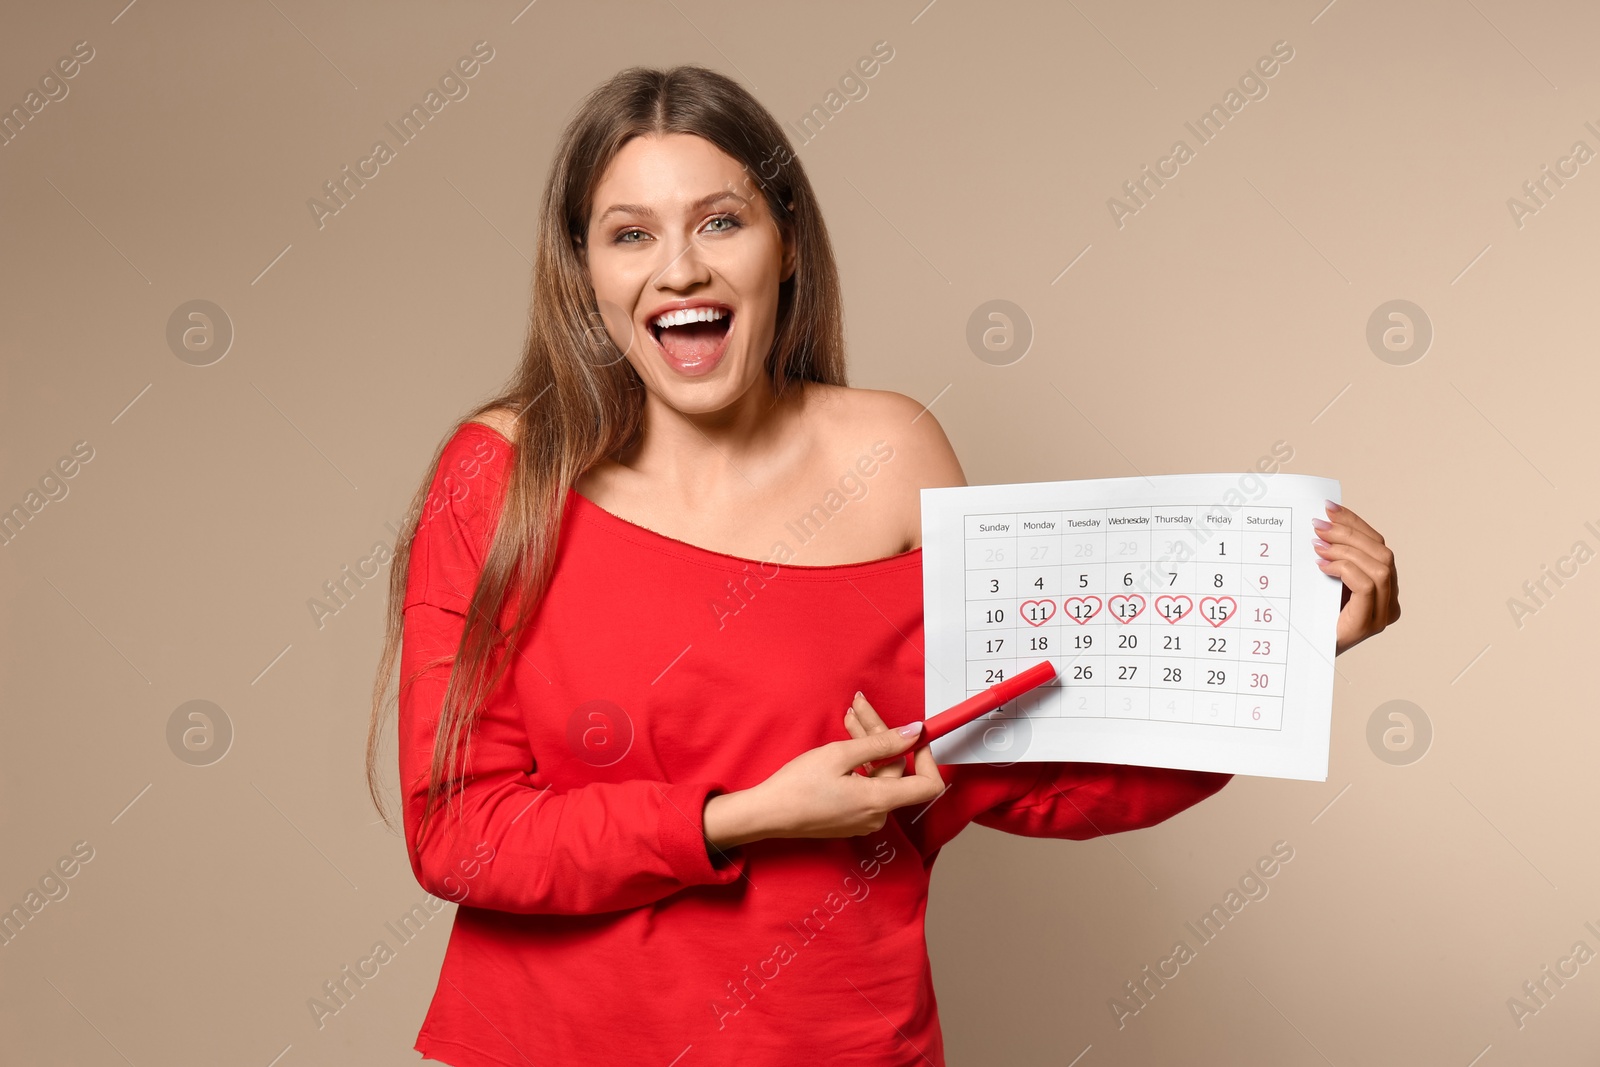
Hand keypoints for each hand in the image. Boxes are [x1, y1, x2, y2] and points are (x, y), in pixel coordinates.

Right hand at [702, 692, 942, 846]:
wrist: (768, 813)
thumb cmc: (799, 785)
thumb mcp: (840, 754)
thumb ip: (882, 742)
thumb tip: (916, 732)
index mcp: (880, 800)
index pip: (928, 784)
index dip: (927, 756)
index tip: (915, 733)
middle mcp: (878, 814)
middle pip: (895, 769)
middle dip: (880, 735)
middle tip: (858, 708)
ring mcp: (864, 818)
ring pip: (879, 774)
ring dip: (868, 745)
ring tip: (848, 718)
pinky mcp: (851, 817)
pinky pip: (866, 786)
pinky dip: (859, 763)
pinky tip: (845, 743)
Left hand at [1312, 500, 1399, 654]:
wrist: (1299, 654)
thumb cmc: (1310, 616)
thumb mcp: (1323, 580)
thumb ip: (1332, 558)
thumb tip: (1322, 523)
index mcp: (1384, 588)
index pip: (1377, 546)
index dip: (1355, 523)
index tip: (1330, 508)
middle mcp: (1390, 601)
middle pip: (1382, 552)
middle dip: (1349, 533)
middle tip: (1318, 526)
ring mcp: (1382, 614)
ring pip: (1380, 566)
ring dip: (1346, 549)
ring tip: (1317, 544)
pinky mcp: (1368, 624)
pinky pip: (1367, 586)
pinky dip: (1345, 569)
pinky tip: (1322, 565)